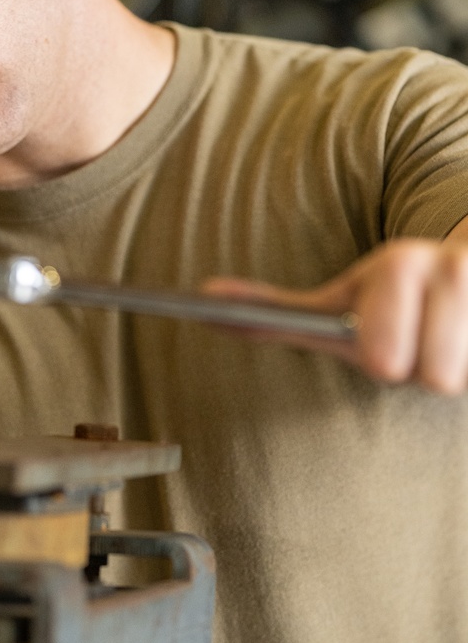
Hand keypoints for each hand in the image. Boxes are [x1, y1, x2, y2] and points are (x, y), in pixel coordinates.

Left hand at [204, 237, 467, 394]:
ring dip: (461, 371)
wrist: (467, 273)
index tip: (383, 362)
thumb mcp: (338, 301)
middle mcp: (450, 268)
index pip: (389, 344)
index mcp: (398, 265)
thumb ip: (273, 311)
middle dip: (428, 371)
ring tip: (449, 346)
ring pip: (465, 378)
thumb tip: (202, 300)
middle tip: (418, 349)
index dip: (385, 354)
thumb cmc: (394, 303)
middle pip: (439, 374)